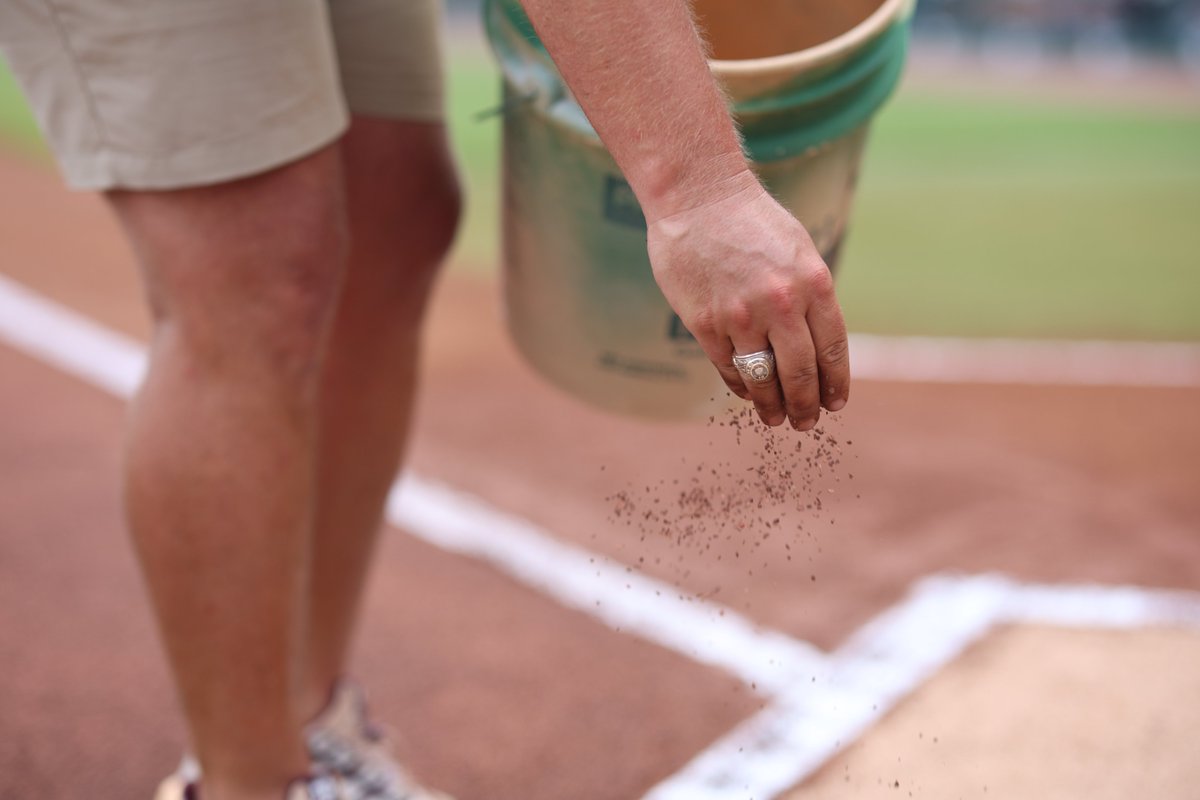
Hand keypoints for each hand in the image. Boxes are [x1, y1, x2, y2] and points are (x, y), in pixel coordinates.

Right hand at [647, 176, 849, 428]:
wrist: (699, 195)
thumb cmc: (751, 221)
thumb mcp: (799, 251)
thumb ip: (811, 296)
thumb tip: (818, 345)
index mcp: (814, 284)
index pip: (832, 350)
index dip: (835, 383)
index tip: (835, 404)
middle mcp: (782, 303)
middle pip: (801, 373)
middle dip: (806, 405)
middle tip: (806, 423)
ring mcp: (742, 316)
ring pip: (763, 378)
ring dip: (772, 405)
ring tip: (775, 419)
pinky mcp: (706, 322)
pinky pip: (728, 367)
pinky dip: (739, 386)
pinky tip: (746, 393)